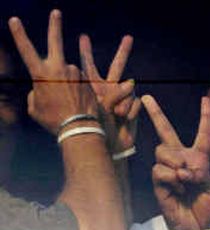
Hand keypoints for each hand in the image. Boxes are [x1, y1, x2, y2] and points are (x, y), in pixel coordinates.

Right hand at [8, 10, 96, 134]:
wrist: (79, 127)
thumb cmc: (53, 120)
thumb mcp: (36, 108)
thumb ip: (38, 92)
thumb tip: (44, 86)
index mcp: (41, 75)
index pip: (27, 51)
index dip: (20, 35)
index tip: (15, 20)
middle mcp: (59, 69)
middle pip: (55, 42)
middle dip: (54, 26)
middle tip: (56, 13)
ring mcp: (74, 73)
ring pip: (68, 72)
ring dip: (67, 83)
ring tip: (69, 102)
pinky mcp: (86, 79)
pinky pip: (78, 81)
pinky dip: (77, 89)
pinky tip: (77, 102)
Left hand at [79, 34, 139, 151]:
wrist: (108, 146)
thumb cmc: (96, 129)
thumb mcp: (99, 109)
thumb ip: (113, 94)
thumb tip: (132, 82)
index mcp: (93, 88)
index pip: (89, 67)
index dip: (86, 53)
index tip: (83, 37)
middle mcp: (109, 89)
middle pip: (117, 66)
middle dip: (123, 51)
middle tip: (128, 37)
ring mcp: (122, 98)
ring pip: (130, 88)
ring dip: (124, 103)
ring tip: (117, 116)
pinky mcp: (133, 107)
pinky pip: (136, 102)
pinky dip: (131, 111)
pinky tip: (124, 120)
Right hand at [142, 95, 209, 229]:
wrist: (197, 227)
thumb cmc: (208, 207)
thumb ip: (203, 172)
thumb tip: (183, 168)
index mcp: (199, 158)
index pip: (203, 133)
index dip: (205, 116)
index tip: (205, 99)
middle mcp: (181, 159)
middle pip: (166, 131)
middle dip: (156, 113)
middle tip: (147, 98)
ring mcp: (168, 169)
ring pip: (163, 150)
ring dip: (176, 162)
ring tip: (184, 179)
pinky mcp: (158, 181)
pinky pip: (159, 169)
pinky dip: (171, 178)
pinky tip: (177, 188)